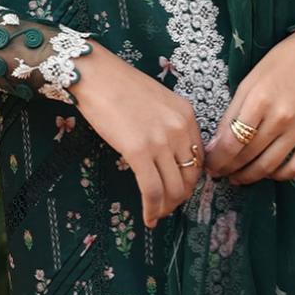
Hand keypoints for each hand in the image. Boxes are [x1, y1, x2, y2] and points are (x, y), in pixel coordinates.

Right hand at [71, 43, 203, 227]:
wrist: (96, 75)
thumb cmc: (121, 86)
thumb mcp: (159, 102)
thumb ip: (170, 126)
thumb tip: (169, 158)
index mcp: (186, 115)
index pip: (198, 159)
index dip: (189, 180)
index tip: (178, 190)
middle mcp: (179, 128)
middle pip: (189, 177)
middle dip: (179, 198)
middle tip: (166, 207)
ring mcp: (160, 140)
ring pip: (172, 189)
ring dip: (165, 208)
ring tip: (156, 214)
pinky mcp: (138, 151)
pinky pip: (152, 191)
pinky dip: (152, 209)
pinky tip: (147, 218)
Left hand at [205, 31, 294, 184]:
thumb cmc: (280, 63)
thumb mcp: (249, 81)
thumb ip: (232, 114)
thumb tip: (215, 146)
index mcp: (260, 99)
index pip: (232, 142)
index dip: (218, 159)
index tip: (210, 166)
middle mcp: (281, 116)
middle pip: (249, 155)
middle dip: (229, 168)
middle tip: (220, 173)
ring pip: (270, 166)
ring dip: (250, 176)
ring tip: (239, 177)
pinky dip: (280, 176)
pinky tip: (268, 173)